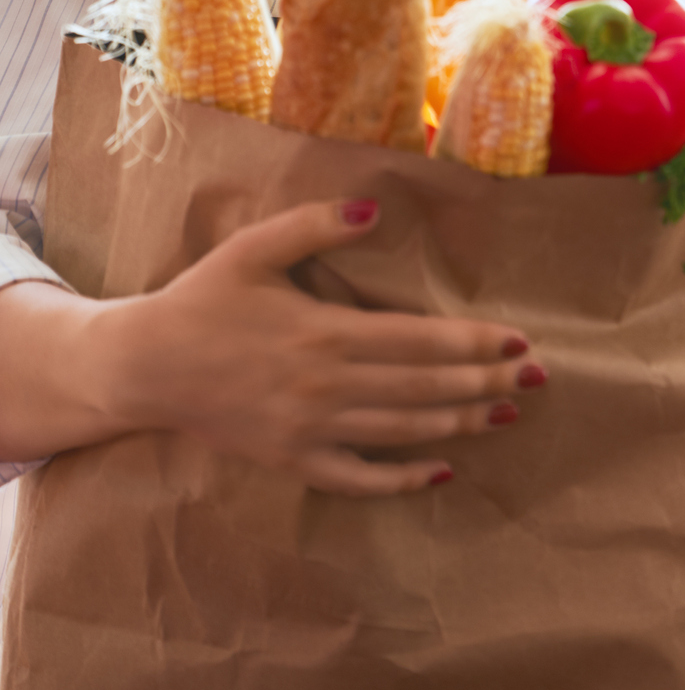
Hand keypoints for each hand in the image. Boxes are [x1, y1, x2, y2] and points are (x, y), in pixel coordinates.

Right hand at [93, 198, 544, 496]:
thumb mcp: (252, 249)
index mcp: (322, 333)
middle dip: (485, 383)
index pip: (418, 341)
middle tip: (538, 379)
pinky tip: (442, 472)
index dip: (473, 343)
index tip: (520, 341)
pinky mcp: (291, 460)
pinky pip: (356, 478)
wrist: (140, 368)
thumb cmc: (202, 301)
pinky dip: (401, 480)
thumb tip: (374, 209)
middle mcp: (323, 386)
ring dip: (460, 424)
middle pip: (422, 388)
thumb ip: (313, 224)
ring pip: (401, 432)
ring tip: (508, 415)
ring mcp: (308, 430)